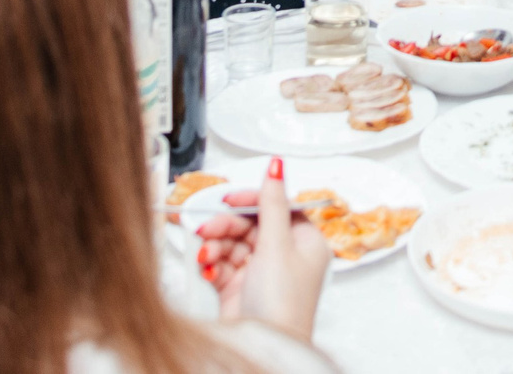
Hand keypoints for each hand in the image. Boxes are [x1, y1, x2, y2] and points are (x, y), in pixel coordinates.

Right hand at [195, 158, 331, 339]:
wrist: (264, 344)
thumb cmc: (282, 303)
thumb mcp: (277, 244)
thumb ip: (272, 204)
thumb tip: (277, 168)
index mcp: (305, 242)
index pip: (277, 208)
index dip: (252, 200)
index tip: (229, 198)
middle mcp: (285, 256)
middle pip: (250, 225)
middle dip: (226, 226)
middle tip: (207, 228)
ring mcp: (261, 274)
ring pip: (233, 245)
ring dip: (216, 246)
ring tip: (207, 254)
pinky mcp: (240, 290)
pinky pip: (223, 266)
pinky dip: (213, 265)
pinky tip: (208, 268)